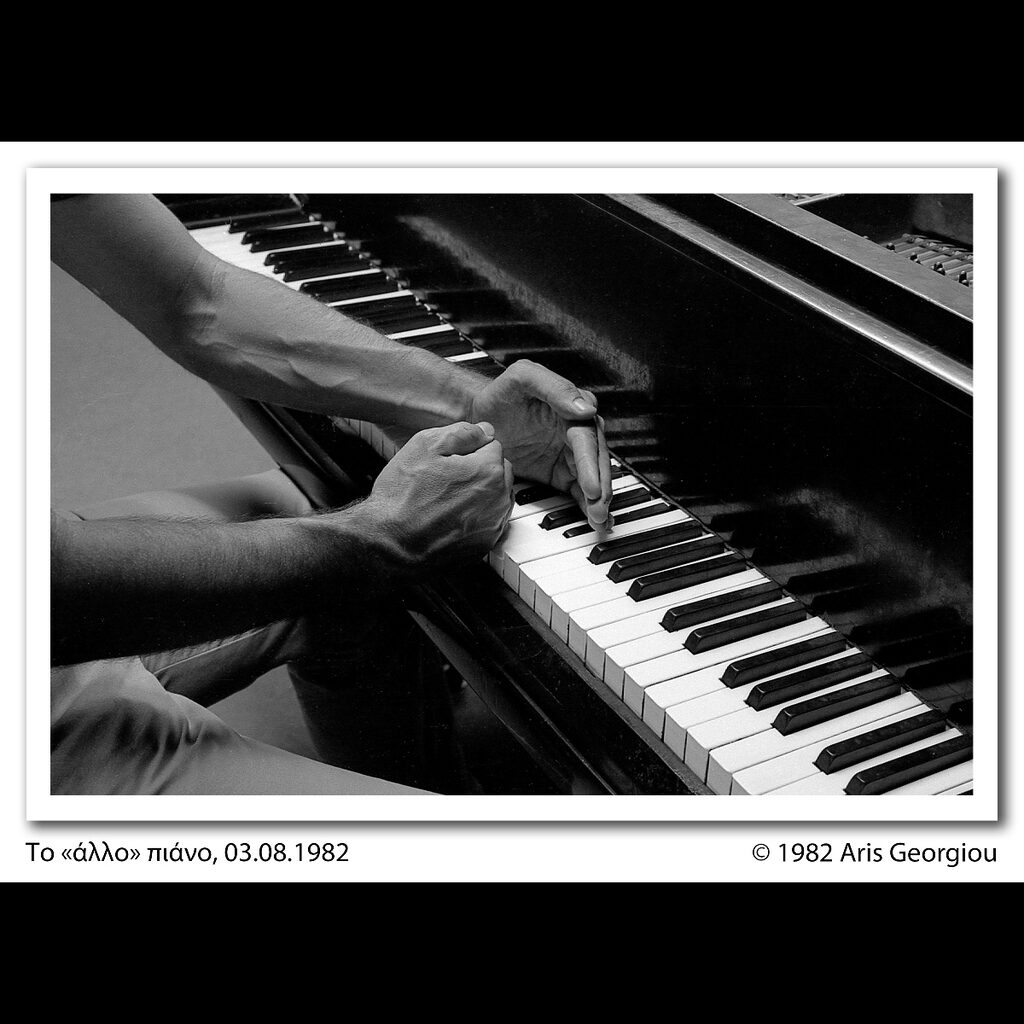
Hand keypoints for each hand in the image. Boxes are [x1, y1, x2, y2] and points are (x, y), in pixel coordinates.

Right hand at [363, 421, 513, 575]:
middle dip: (479, 469)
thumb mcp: (424, 446)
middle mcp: (499, 499)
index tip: (448, 460)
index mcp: (488, 471)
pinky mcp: (485, 544)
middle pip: (499, 470)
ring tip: (447, 498)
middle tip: (446, 478)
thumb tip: (485, 431)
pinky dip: (477, 516)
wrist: (390, 544)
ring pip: (496, 496)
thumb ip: (462, 433)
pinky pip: (490, 520)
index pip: (492, 445)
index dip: (468, 449)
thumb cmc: (402, 497)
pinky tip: (452, 517)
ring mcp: (494, 525)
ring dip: (480, 492)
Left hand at [469, 359, 612, 527]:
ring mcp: (568, 452)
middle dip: (599, 487)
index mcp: (571, 407)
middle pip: (595, 461)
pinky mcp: (560, 471)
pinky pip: (579, 489)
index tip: (591, 487)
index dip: (590, 464)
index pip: (586, 438)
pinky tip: (597, 521)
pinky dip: (588, 505)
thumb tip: (585, 410)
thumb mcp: (523, 378)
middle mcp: (575, 430)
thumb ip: (554, 388)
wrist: (477, 417)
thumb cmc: (500, 394)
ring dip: (598, 500)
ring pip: (592, 477)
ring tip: (599, 521)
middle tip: (598, 510)